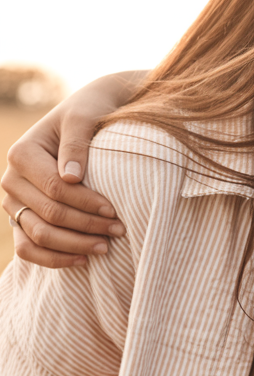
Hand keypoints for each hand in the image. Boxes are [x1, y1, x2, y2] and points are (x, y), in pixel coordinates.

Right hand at [2, 71, 142, 267]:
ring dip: (73, 246)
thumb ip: (77, 144)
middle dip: (86, 226)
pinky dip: (53, 258)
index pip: (55, 189)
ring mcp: (14, 201)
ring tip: (106, 248)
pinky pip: (28, 247)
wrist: (86, 116)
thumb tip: (71, 177)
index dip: (85, 204)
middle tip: (120, 231)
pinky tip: (82, 261)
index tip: (115, 210)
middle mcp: (11, 179)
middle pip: (48, 215)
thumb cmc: (89, 114)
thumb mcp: (84, 118)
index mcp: (22, 153)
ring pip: (37, 235)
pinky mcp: (21, 216)